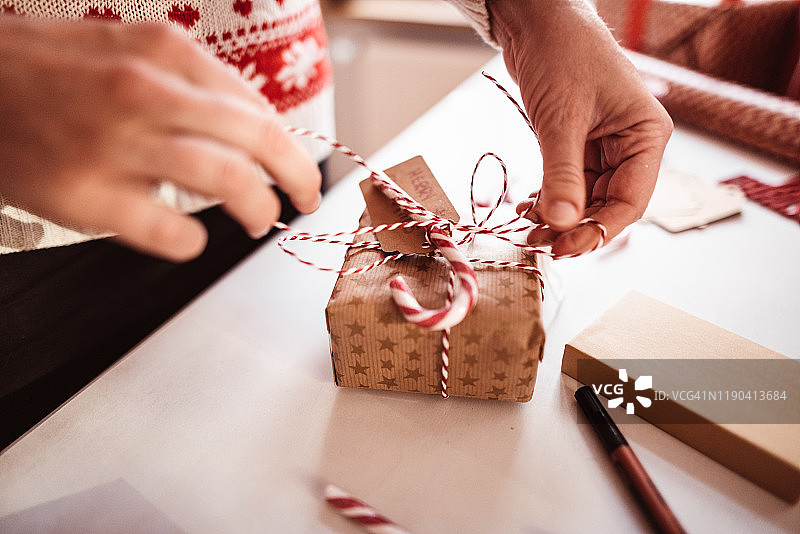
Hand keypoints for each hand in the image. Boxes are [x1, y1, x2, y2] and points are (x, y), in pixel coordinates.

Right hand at [0, 17, 320, 260]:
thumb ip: (188, 81)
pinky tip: (191, 237)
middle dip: (297, 177)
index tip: (297, 166)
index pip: (254, 107)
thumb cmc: (45, 70)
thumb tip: (250, 126)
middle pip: (256, 140)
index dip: (288, 144)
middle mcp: (145, 91)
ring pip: (226, 181)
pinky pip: (168, 230)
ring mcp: (115, 144)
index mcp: (161, 52)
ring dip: (258, 209)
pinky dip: (193, 240)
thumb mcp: (123, 48)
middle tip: (306, 199)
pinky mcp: (85, 195)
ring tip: (261, 220)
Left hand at [489, 0, 672, 256]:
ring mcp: (604, 144)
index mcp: (646, 136)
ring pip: (586, 197)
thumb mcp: (561, 120)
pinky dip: (549, 196)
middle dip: (576, 226)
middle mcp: (631, 144)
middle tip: (541, 242)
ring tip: (529, 228)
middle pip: (608, 204)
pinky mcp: (578, 142)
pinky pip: (568, 181)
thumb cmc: (563, 54)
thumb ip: (562, 175)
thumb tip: (562, 223)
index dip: (600, 230)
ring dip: (559, 215)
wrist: (539, 21)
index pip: (631, 200)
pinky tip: (527, 206)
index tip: (567, 247)